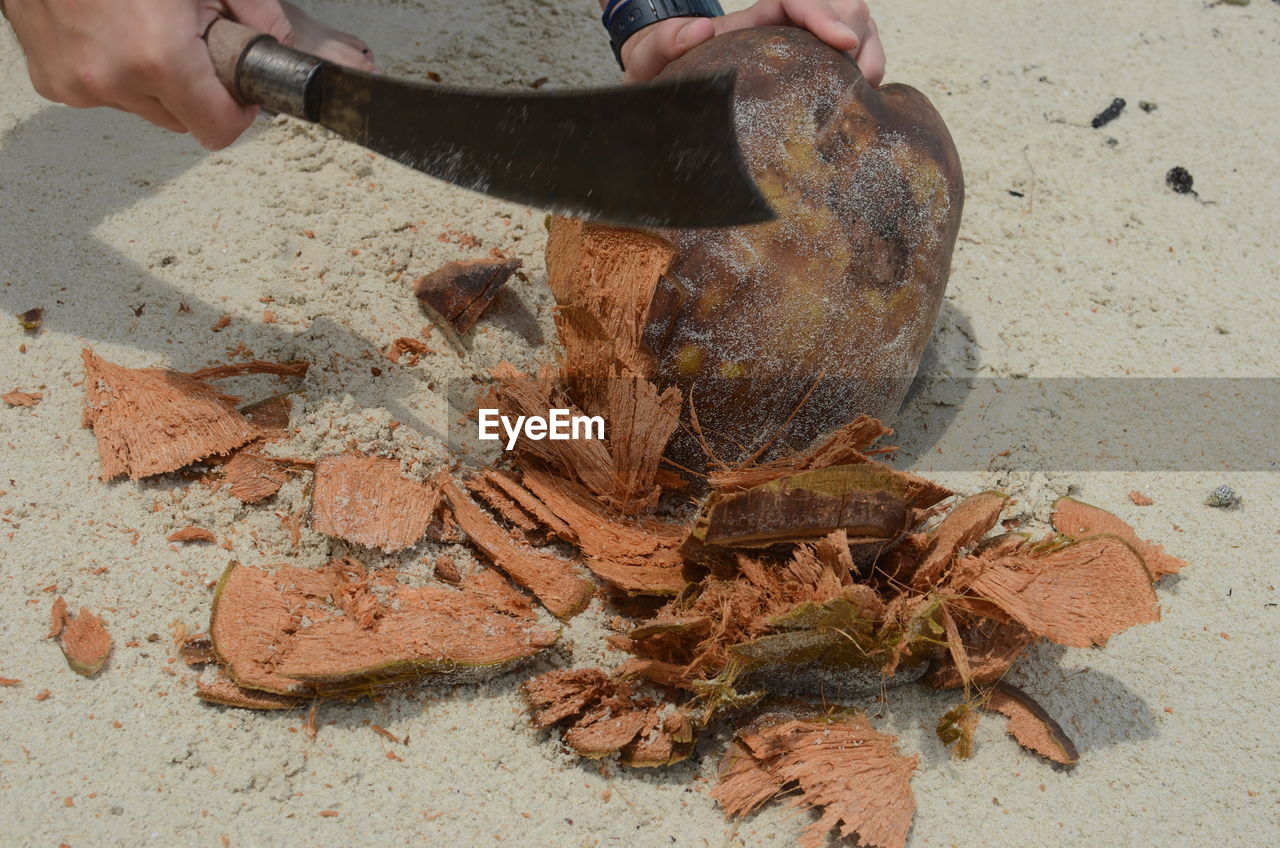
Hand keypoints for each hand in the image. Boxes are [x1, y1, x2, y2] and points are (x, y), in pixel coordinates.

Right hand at [5, 0, 373, 149]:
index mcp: (160, 60)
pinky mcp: (52, 81)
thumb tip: (282, 42)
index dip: (237, 110)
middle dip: (197, 90)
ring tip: (146, 26)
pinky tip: (112, 31)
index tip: (238, 88)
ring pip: (145, 109)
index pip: (220, 132)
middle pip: (184, 121)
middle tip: (188, 38)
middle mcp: (114, 81)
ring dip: (155, 80)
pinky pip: (104, 92)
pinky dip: (117, 70)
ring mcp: (77, 85)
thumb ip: (258, 11)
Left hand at [618, 0, 884, 86]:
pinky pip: (864, 52)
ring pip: (862, 25)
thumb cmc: (664, 64)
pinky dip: (871, 70)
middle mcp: (787, 19)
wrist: (670, 77)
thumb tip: (700, 31)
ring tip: (857, 93)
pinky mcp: (818, 58)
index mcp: (757, 14)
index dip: (824, 15)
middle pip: (844, 7)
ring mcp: (806, 37)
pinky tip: (858, 99)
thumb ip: (668, 40)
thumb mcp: (653, 52)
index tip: (840, 43)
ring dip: (868, 55)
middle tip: (850, 81)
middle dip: (854, 37)